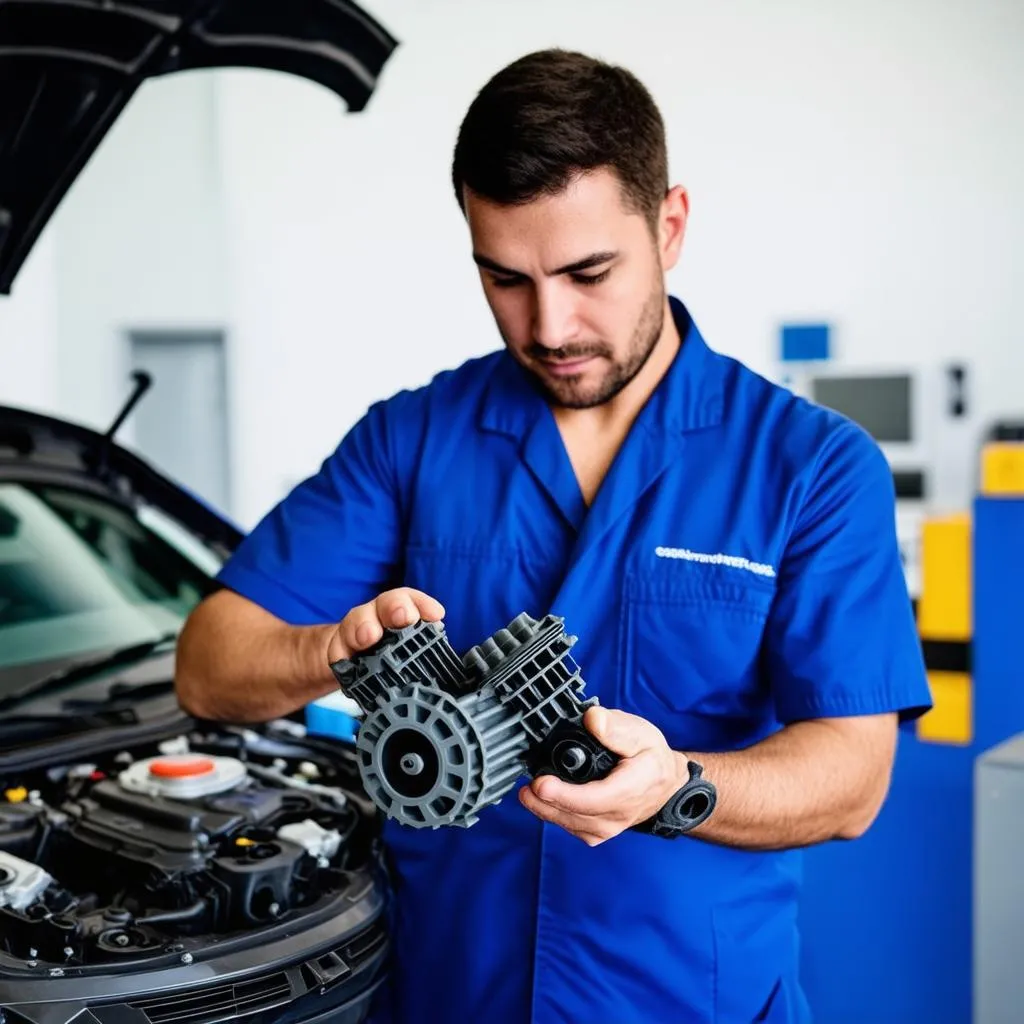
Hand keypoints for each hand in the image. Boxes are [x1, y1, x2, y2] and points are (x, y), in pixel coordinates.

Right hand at [325, 587, 444, 663]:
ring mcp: (356, 630)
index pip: (413, 601)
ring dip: (364, 626)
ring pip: (358, 620)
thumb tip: (455, 676)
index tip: (436, 614)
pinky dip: (340, 654)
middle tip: (403, 618)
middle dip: (396, 607)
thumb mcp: (413, 653)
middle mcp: (380, 616)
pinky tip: (344, 660)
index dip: (424, 604)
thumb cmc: (390, 655)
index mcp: (402, 614)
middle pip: (387, 603)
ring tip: (368, 638)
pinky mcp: (338, 648)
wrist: (351, 661)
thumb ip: (428, 655)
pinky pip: (336, 649)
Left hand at [519, 706, 684, 845]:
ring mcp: (608, 828)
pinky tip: (541, 801)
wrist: (664, 784)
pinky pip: (571, 827)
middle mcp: (618, 815)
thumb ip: (616, 727)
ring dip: (545, 809)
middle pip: (575, 814)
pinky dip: (553, 815)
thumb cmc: (652, 758)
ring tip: (527, 793)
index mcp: (631, 789)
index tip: (541, 784)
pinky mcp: (598, 833)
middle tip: (526, 786)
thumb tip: (592, 718)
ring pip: (570, 824)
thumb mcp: (641, 733)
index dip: (564, 794)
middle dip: (545, 802)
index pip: (594, 799)